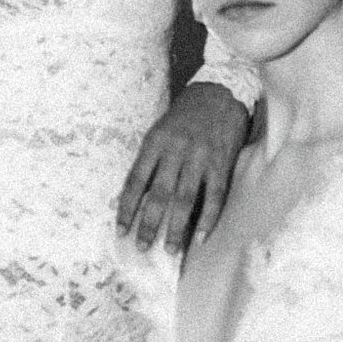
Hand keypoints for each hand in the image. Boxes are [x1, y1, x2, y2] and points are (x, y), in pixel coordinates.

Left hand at [118, 81, 250, 252]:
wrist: (221, 91)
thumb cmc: (186, 115)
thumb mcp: (160, 130)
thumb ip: (151, 160)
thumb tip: (140, 196)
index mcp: (155, 142)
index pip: (136, 181)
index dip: (127, 209)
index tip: (120, 232)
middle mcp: (176, 151)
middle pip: (159, 195)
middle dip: (148, 224)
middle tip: (142, 248)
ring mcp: (200, 158)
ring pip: (185, 199)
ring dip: (176, 228)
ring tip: (170, 250)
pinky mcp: (222, 163)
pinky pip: (215, 197)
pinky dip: (208, 219)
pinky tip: (201, 238)